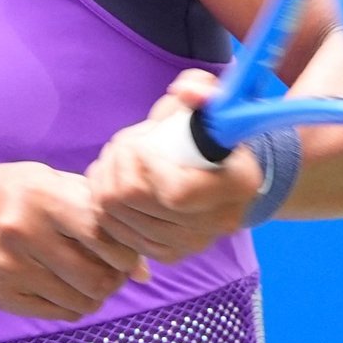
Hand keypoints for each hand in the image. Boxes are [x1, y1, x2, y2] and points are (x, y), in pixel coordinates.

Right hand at [0, 162, 149, 321]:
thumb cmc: (4, 195)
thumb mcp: (45, 184)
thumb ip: (93, 212)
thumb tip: (143, 267)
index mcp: (40, 195)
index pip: (101, 229)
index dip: (124, 246)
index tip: (125, 248)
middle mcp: (25, 231)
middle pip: (97, 274)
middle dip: (115, 278)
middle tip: (112, 270)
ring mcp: (11, 267)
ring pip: (82, 300)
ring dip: (97, 295)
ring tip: (91, 279)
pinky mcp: (3, 296)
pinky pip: (59, 313)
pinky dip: (74, 306)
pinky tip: (67, 289)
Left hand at [85, 70, 264, 263]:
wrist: (218, 170)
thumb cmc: (209, 130)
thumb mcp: (210, 101)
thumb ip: (201, 89)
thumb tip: (186, 92)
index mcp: (238, 184)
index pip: (175, 192)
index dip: (144, 165)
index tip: (139, 142)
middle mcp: (218, 222)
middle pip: (138, 203)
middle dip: (118, 165)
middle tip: (123, 144)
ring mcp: (191, 244)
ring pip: (118, 216)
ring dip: (106, 180)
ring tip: (116, 159)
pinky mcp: (167, 253)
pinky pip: (115, 232)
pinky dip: (104, 204)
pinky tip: (113, 183)